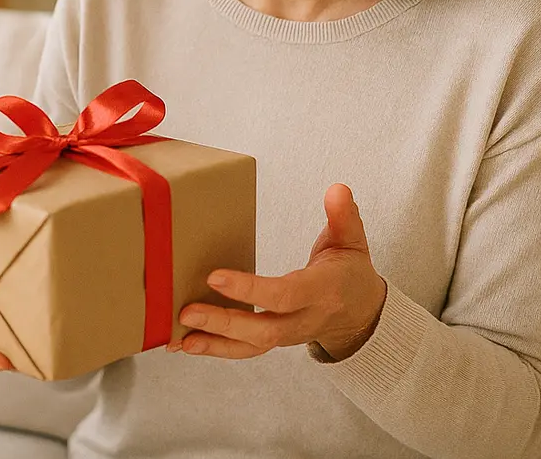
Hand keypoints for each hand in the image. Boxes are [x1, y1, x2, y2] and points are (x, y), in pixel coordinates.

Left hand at [169, 183, 386, 361]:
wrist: (361, 315)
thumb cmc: (350, 273)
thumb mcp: (352, 242)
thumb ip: (343, 217)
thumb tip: (337, 190)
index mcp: (322, 292)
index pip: (284, 295)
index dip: (250, 288)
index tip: (215, 276)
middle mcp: (304, 320)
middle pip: (264, 329)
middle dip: (224, 322)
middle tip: (187, 310)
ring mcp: (287, 335)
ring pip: (251, 346)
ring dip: (213, 342)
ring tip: (179, 338)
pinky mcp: (273, 340)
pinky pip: (244, 350)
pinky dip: (214, 349)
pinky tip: (184, 344)